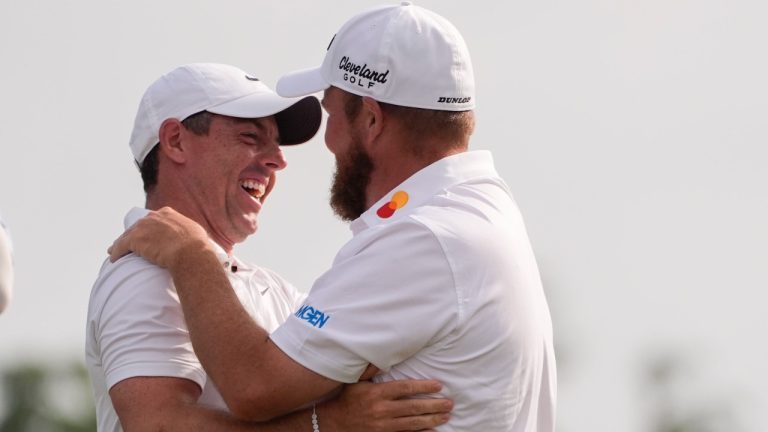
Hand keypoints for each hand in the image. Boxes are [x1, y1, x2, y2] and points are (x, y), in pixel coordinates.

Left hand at [108, 207, 211, 270]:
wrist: (190, 252)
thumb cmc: (197, 247)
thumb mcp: (196, 233)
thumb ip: (189, 232)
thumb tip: (194, 239)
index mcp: (168, 214)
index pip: (153, 219)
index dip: (148, 228)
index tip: (145, 235)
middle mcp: (153, 217)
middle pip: (137, 226)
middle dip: (132, 235)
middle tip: (127, 244)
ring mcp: (143, 227)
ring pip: (127, 236)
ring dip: (120, 244)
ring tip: (114, 251)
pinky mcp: (135, 240)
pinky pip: (121, 246)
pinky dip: (116, 252)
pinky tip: (114, 259)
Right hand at [320, 380, 451, 431]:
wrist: (334, 423)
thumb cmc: (347, 399)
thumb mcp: (356, 381)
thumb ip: (371, 367)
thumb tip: (385, 351)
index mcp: (376, 393)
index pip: (405, 388)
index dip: (423, 387)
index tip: (438, 385)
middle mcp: (381, 410)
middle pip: (413, 407)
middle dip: (433, 405)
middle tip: (449, 403)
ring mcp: (383, 425)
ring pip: (412, 423)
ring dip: (431, 420)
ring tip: (446, 416)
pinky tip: (433, 431)